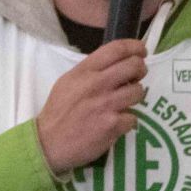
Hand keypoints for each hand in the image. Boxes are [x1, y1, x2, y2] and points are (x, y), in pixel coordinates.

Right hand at [36, 38, 148, 174]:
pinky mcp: (113, 124)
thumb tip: (115, 64)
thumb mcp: (68, 82)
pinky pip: (133, 117)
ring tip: (126, 101)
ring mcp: (106, 104)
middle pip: (134, 66)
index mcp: (84, 71)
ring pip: (138, 91)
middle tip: (138, 76)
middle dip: (141, 70)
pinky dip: (128, 120)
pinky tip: (117, 123)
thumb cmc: (59, 111)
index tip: (141, 51)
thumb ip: (89, 71)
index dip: (134, 47)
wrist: (49, 142)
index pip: (115, 49)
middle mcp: (97, 84)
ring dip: (136, 95)